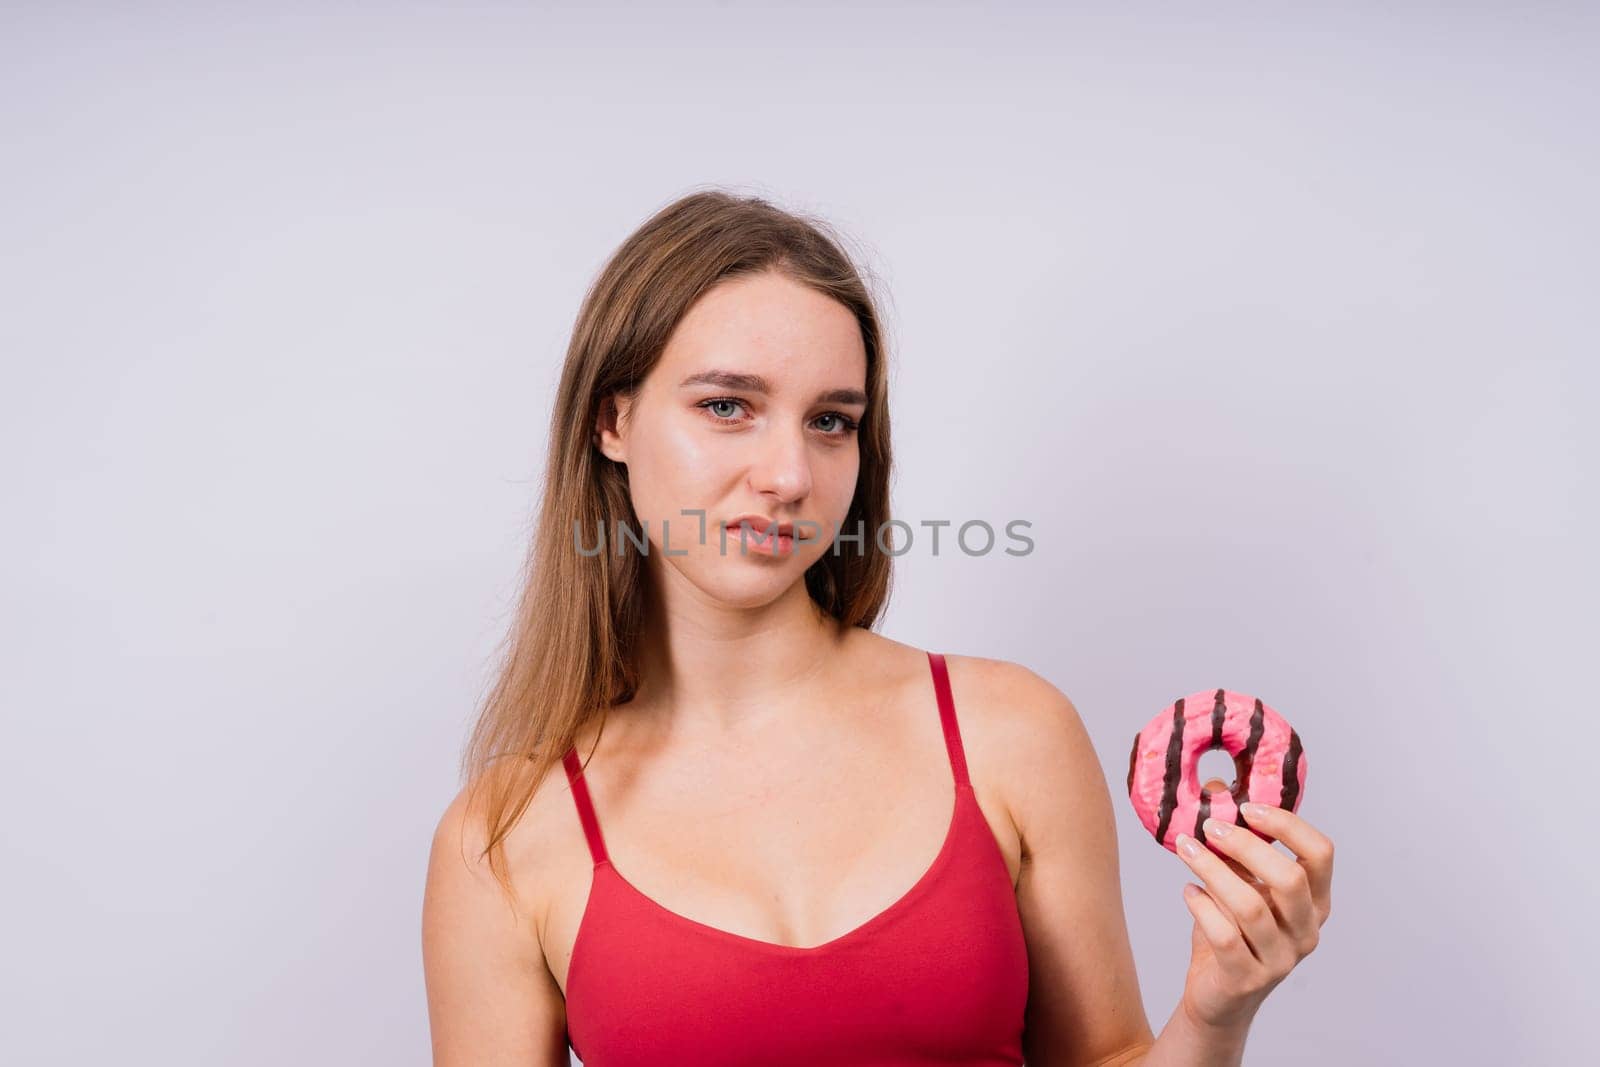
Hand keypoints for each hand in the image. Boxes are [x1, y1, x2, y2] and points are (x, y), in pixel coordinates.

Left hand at [1172, 800, 1333, 1032]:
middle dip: (1246, 845)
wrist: (1218, 996)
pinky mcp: (1247, 979)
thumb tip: (1214, 788)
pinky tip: (1188, 892)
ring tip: (1185, 848)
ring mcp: (1280, 959)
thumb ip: (1232, 843)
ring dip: (1213, 870)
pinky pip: (1225, 937)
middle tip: (1209, 827)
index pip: (1321, 854)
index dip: (1287, 825)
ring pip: (1251, 907)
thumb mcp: (1237, 883)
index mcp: (1314, 902)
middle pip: (1290, 879)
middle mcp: (1306, 931)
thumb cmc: (1233, 932)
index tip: (1247, 807)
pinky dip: (1202, 908)